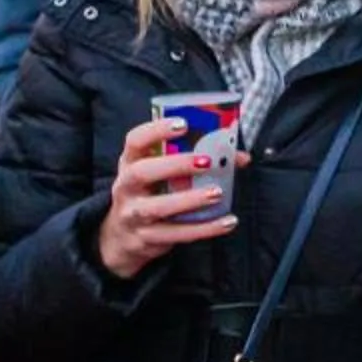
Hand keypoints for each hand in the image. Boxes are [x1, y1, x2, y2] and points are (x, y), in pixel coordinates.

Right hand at [97, 119, 241, 278]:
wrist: (121, 237)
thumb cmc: (151, 193)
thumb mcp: (162, 173)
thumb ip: (198, 159)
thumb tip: (241, 157)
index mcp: (131, 162)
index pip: (135, 141)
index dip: (156, 130)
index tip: (184, 124)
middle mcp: (127, 187)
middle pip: (142, 172)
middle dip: (175, 165)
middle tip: (207, 161)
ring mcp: (133, 214)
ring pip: (158, 207)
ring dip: (190, 199)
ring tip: (217, 193)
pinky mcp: (146, 238)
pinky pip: (176, 234)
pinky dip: (204, 229)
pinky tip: (226, 222)